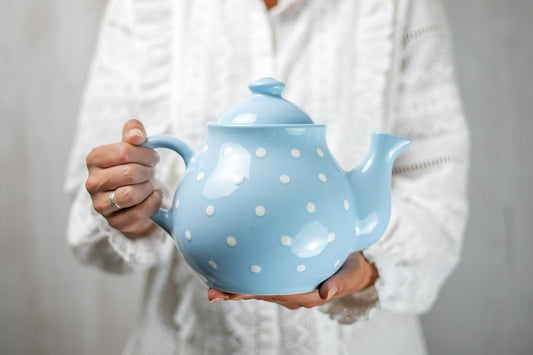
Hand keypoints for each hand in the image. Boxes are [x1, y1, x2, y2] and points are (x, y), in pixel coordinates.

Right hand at [85, 119, 161, 238]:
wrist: (136, 195)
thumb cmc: (133, 166)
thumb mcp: (134, 145)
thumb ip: (134, 131)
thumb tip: (136, 135)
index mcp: (94, 159)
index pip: (124, 152)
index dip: (145, 154)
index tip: (151, 157)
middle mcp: (92, 183)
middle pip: (129, 173)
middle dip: (148, 171)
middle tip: (151, 172)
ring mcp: (100, 205)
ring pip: (131, 195)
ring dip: (148, 188)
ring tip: (150, 185)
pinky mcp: (114, 222)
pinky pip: (138, 214)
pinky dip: (153, 204)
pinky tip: (154, 197)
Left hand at [207, 252, 377, 308]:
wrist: (355, 267)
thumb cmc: (352, 270)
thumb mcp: (351, 276)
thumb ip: (339, 283)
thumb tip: (326, 293)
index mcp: (307, 296)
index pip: (275, 295)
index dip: (253, 294)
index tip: (232, 294)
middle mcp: (293, 293)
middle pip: (260, 293)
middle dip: (236, 293)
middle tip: (212, 292)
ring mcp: (289, 285)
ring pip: (259, 285)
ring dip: (237, 284)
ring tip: (213, 282)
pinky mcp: (288, 275)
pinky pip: (265, 275)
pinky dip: (249, 271)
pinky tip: (233, 262)